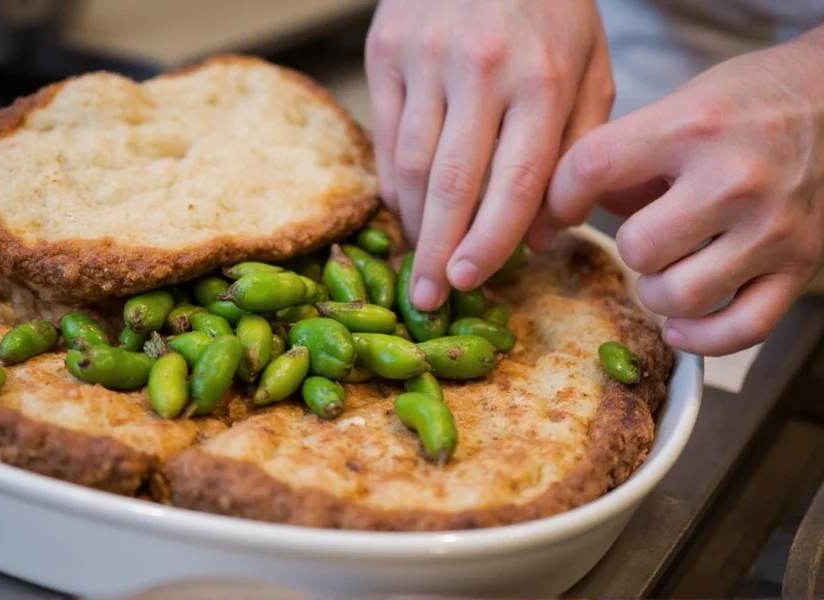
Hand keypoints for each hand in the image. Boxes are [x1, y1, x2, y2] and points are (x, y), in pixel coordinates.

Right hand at [364, 0, 613, 309]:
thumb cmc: (551, 11)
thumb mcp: (591, 70)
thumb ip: (575, 155)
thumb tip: (538, 238)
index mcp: (543, 76)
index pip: (514, 183)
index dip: (490, 243)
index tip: (470, 283)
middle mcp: (480, 67)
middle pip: (452, 184)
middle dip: (437, 252)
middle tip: (427, 301)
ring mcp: (424, 56)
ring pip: (408, 165)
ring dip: (412, 224)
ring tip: (416, 264)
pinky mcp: (385, 49)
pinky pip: (383, 135)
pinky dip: (392, 184)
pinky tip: (405, 212)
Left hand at [540, 30, 823, 355]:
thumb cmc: (746, 103)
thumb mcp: (676, 106)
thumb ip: (619, 159)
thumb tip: (561, 214)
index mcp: (692, 127)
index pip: (592, 167)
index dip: (558, 198)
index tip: (559, 212)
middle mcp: (735, 179)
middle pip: (637, 248)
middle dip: (628, 247)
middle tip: (644, 235)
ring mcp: (773, 229)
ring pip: (679, 296)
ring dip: (658, 291)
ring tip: (667, 269)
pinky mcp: (801, 267)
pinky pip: (739, 330)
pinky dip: (699, 338)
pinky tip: (680, 323)